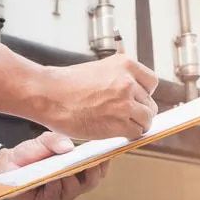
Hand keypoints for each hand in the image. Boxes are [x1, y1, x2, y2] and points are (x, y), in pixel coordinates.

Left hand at [0, 132, 108, 199]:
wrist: (7, 164)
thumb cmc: (29, 154)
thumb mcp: (43, 141)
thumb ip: (55, 140)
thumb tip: (69, 146)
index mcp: (78, 167)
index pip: (99, 167)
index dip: (105, 160)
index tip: (107, 151)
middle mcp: (74, 182)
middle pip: (93, 180)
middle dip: (93, 170)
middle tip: (91, 160)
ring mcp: (63, 193)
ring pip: (77, 188)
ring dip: (74, 177)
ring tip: (69, 168)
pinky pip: (58, 194)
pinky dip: (57, 185)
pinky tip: (54, 177)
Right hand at [41, 54, 158, 139]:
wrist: (47, 93)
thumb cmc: (65, 83)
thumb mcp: (98, 69)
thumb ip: (118, 79)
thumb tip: (133, 94)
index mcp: (125, 64)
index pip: (151, 83)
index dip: (143, 94)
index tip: (136, 100)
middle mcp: (128, 82)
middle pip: (150, 103)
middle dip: (139, 111)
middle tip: (124, 116)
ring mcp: (125, 103)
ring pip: (146, 120)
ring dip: (136, 125)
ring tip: (120, 126)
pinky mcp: (118, 123)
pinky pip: (135, 133)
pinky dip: (127, 135)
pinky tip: (114, 132)